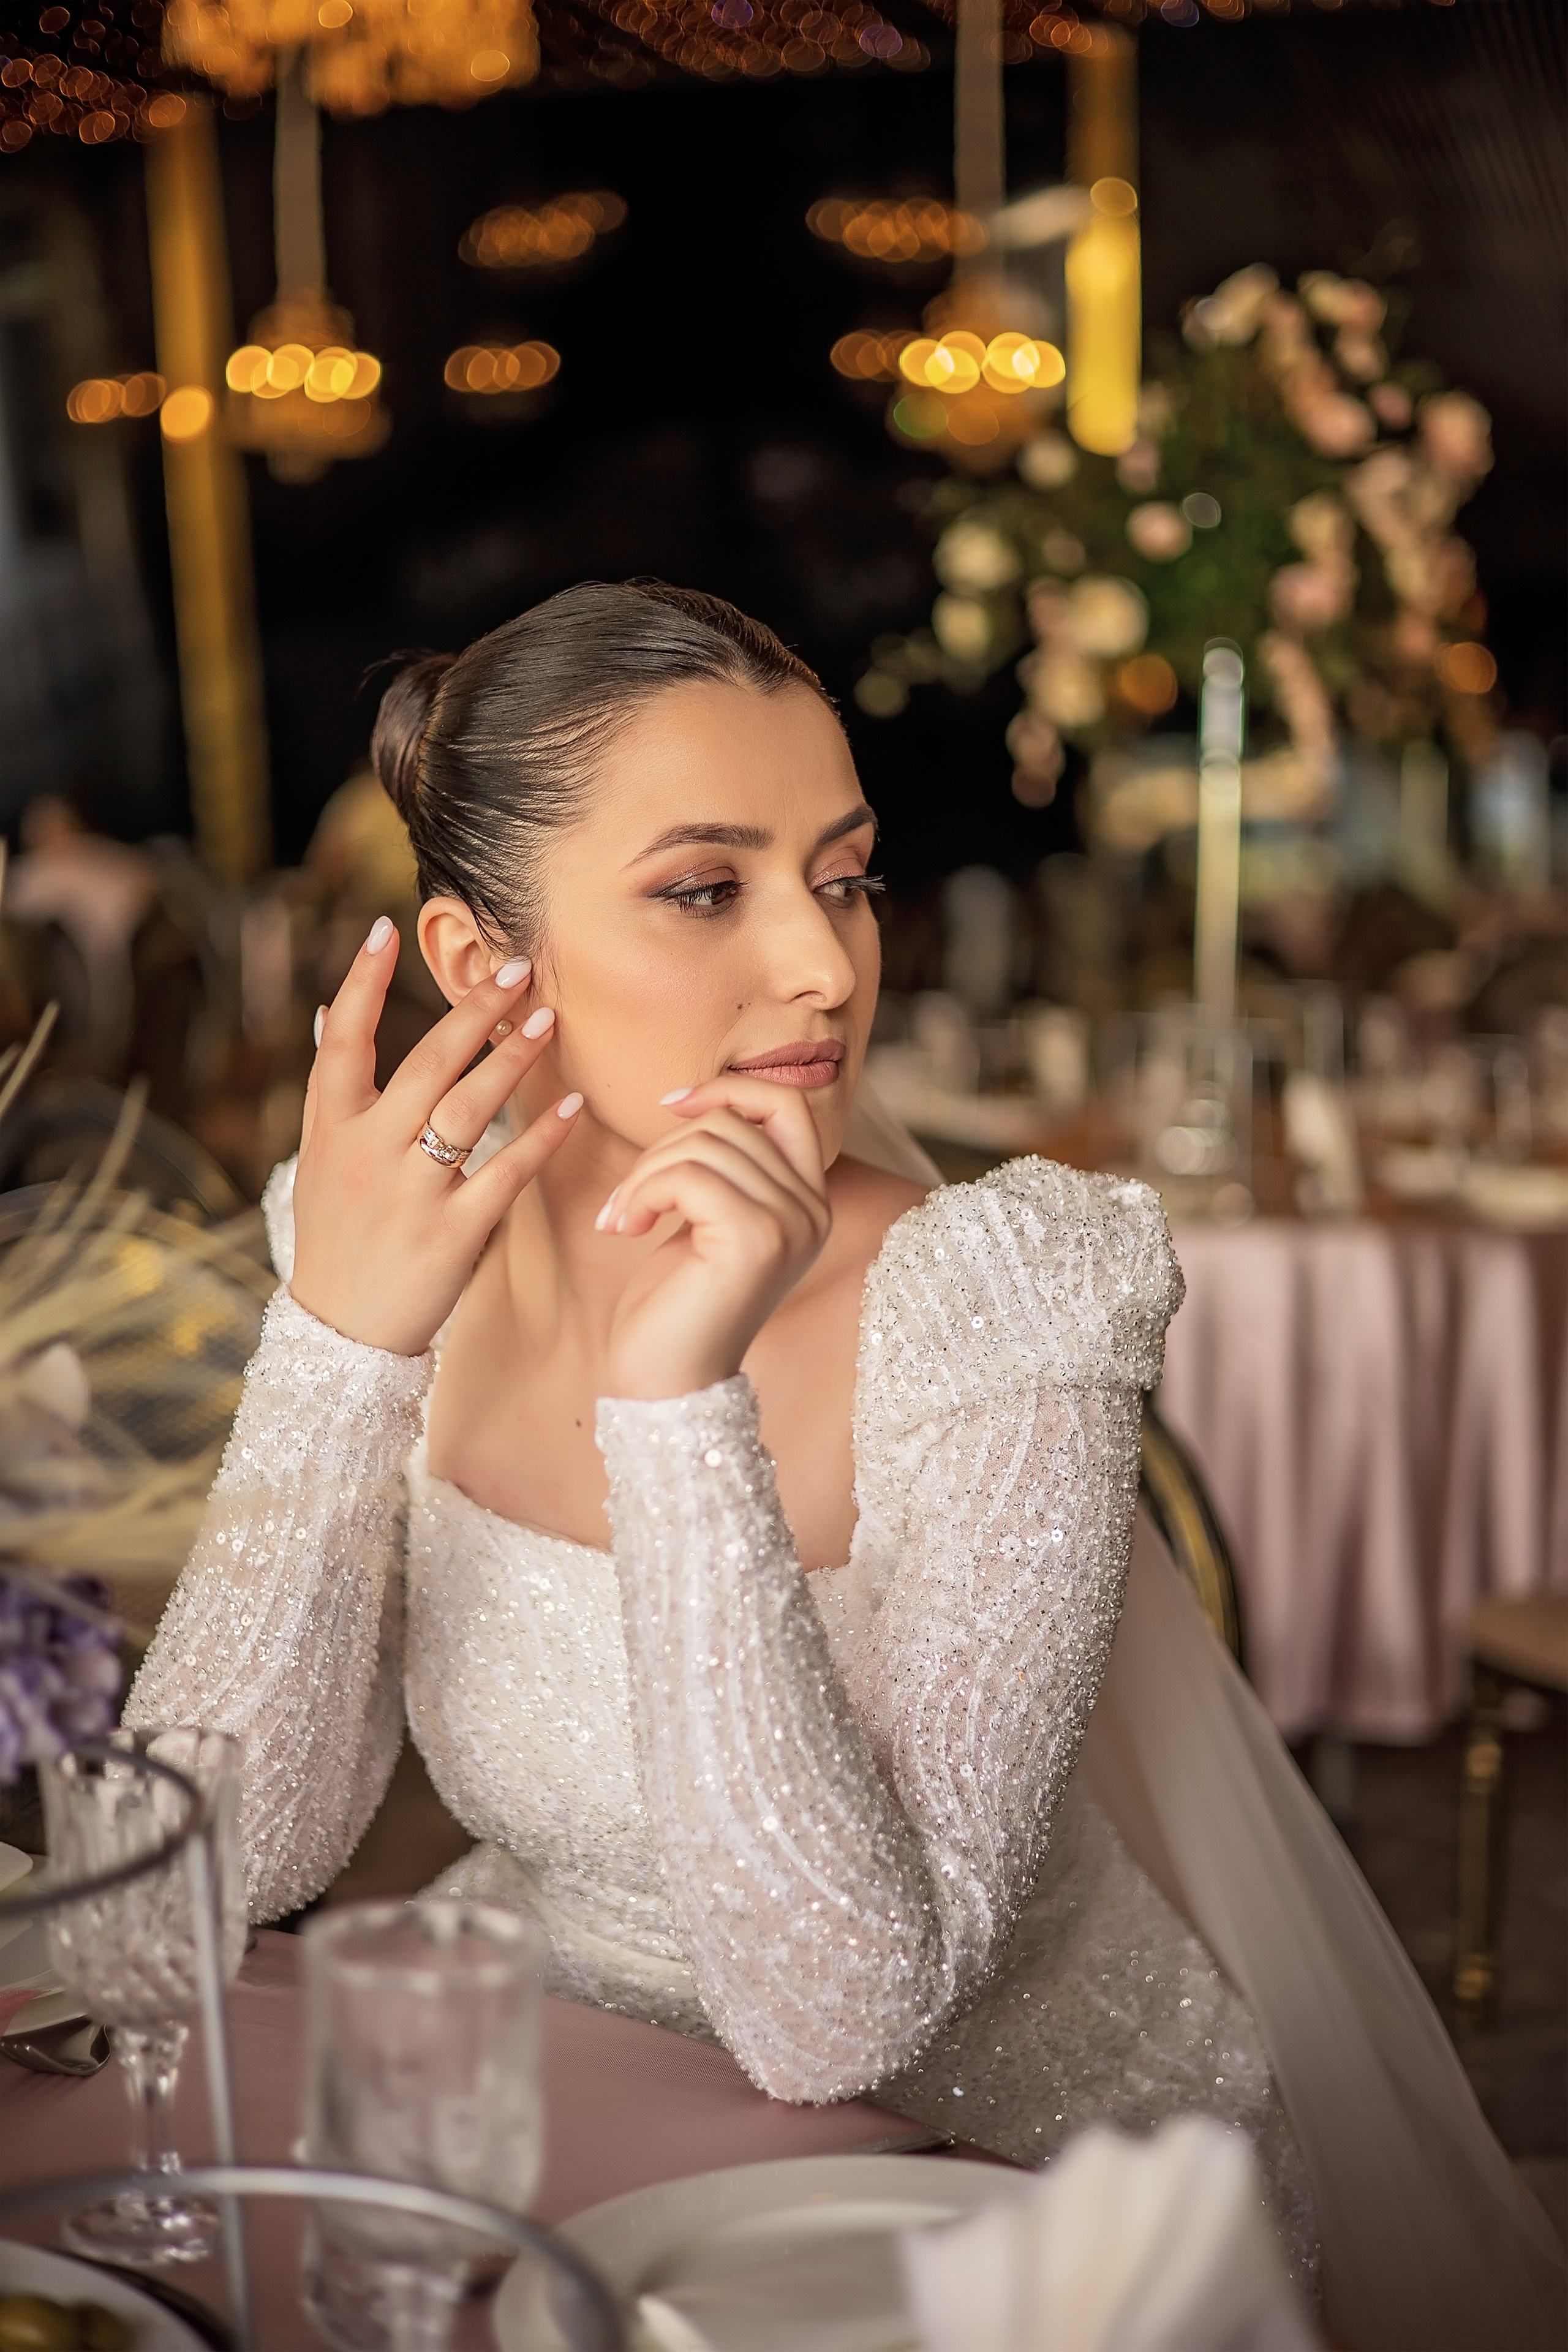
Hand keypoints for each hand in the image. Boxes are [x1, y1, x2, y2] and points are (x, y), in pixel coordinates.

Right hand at [290, 917, 581, 1354]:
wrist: (341, 1333)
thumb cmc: (336, 1239)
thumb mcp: (317, 1164)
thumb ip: (332, 1092)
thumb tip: (326, 1014)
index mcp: (331, 1129)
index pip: (340, 1039)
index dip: (360, 982)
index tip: (387, 927)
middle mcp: (367, 1153)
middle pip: (424, 1063)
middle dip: (473, 1010)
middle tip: (517, 967)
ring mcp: (410, 1193)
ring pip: (468, 1107)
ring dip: (512, 1058)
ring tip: (549, 1019)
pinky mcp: (452, 1233)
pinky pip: (506, 1173)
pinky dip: (543, 1138)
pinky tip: (574, 1107)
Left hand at [598, 1076, 830, 1399]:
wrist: (665, 1383)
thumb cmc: (676, 1304)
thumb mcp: (708, 1221)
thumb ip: (726, 1168)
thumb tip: (701, 1099)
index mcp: (809, 1203)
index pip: (788, 1105)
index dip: (729, 1088)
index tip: (671, 1105)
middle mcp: (813, 1212)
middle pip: (732, 1123)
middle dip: (663, 1148)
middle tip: (626, 1201)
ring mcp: (790, 1225)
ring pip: (705, 1145)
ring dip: (644, 1175)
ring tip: (621, 1218)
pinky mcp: (755, 1240)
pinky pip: (687, 1175)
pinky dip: (641, 1193)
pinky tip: (623, 1229)